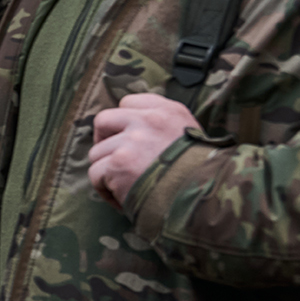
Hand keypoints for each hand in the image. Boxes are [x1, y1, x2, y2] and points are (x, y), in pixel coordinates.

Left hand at [87, 92, 196, 207]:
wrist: (204, 197)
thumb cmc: (198, 174)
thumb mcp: (189, 136)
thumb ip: (162, 126)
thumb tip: (132, 129)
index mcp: (168, 111)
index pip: (129, 103)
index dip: (123, 123)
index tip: (127, 139)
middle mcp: (148, 121)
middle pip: (104, 120)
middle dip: (103, 140)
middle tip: (113, 159)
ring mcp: (131, 142)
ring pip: (97, 152)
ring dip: (106, 171)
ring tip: (124, 185)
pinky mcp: (118, 164)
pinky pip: (95, 173)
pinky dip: (104, 189)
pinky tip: (121, 197)